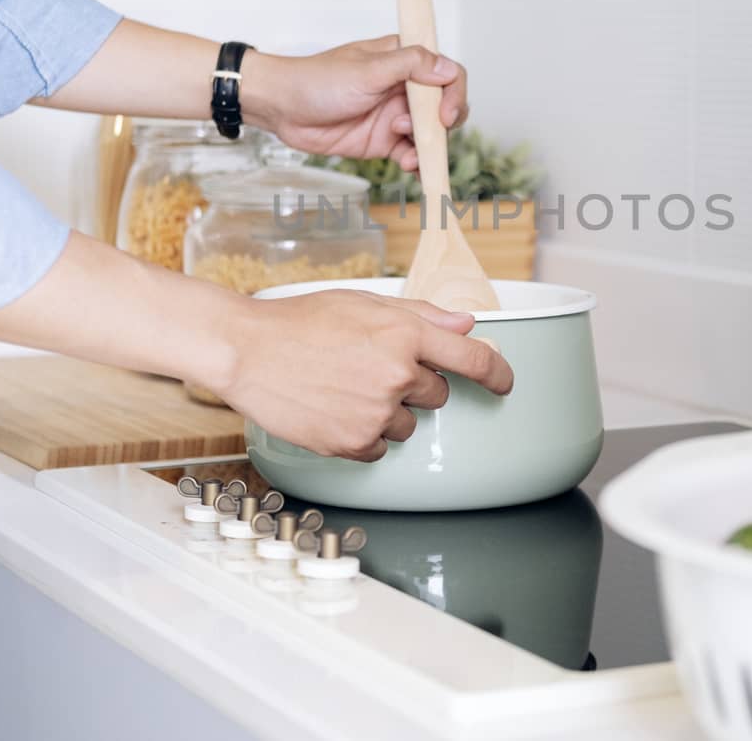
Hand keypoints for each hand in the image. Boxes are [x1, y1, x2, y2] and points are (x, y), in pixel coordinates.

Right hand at [199, 289, 513, 460]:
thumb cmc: (301, 320)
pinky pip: (379, 448)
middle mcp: (397, 374)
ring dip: (388, 411)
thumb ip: (421, 314)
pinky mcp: (352, 442)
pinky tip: (334, 410)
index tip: (504, 382)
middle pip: (437, 394)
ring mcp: (375, 412)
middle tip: (372, 368)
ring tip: (345, 388)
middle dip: (415, 384)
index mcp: (405, 333)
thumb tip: (465, 321)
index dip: (497, 373)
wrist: (247, 351)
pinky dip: (363, 435)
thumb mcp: (364, 302)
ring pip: (408, 424)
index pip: (474, 358)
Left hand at [239, 36, 466, 169]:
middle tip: (429, 134)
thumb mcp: (367, 69)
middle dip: (443, 124)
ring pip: (429, 133)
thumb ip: (410, 66)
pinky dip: (417, 162)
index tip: (444, 114)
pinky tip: (411, 167)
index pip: (447, 73)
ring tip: (408, 153)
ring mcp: (394, 114)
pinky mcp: (383, 140)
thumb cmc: (318, 81)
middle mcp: (403, 87)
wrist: (283, 109)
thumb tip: (447, 69)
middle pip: (443, 106)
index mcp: (403, 60)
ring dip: (428, 146)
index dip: (453, 94)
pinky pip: (411, 153)